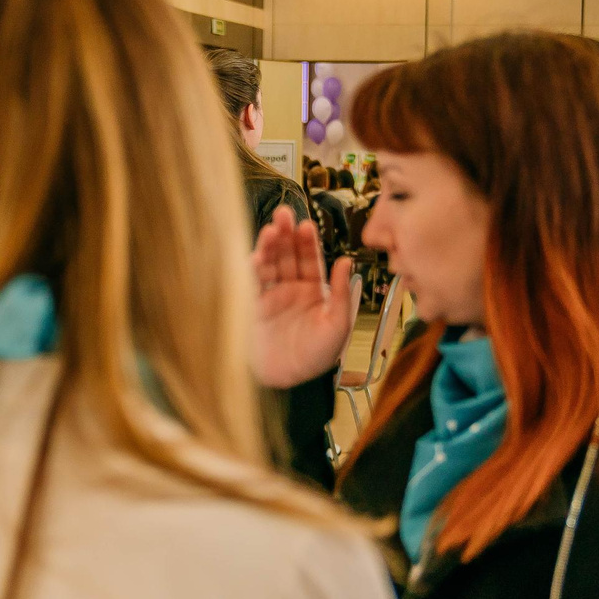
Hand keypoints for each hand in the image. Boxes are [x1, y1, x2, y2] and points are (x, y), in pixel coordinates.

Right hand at [251, 207, 358, 389]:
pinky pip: (252, 283)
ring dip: (269, 246)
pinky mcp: (252, 307)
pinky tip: (257, 256)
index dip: (307, 242)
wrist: (287, 383)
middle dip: (286, 235)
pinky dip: (253, 269)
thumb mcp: (338, 325)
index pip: (310, 260)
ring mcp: (270, 297)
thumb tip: (346, 261)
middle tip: (284, 214)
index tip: (306, 225)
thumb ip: (340, 293)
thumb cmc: (315, 357)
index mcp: (313, 292)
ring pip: (269, 264)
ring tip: (272, 230)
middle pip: (287, 255)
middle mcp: (290, 290)